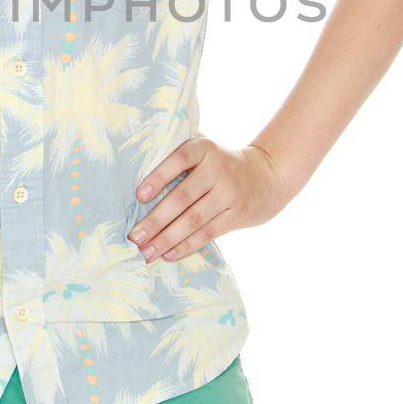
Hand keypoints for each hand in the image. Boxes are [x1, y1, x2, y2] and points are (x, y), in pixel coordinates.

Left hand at [127, 137, 295, 261]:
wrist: (268, 174)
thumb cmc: (222, 162)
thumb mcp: (206, 149)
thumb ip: (179, 154)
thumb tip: (136, 169)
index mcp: (205, 149)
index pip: (179, 160)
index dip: (158, 177)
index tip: (139, 196)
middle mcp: (218, 170)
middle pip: (182, 197)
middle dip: (155, 220)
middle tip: (134, 237)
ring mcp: (229, 194)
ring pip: (193, 220)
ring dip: (167, 239)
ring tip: (146, 251)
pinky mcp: (237, 215)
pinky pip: (207, 233)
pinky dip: (186, 245)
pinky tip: (168, 254)